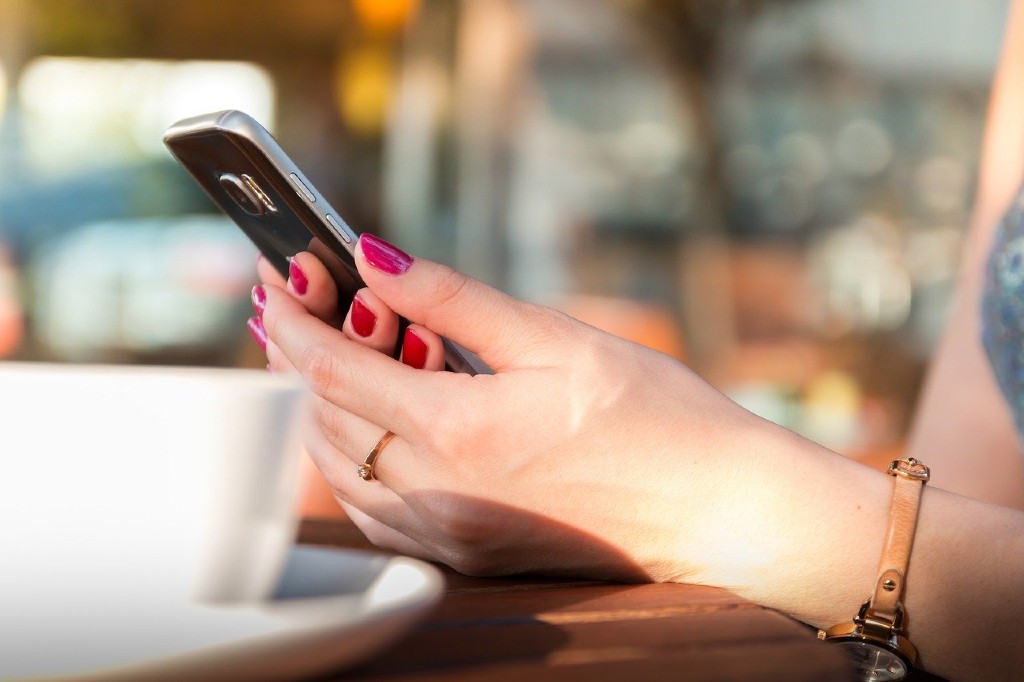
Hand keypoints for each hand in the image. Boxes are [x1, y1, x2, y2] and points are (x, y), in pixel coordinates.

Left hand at [255, 235, 851, 587]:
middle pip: (322, 419)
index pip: (334, 368)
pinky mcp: (464, 552)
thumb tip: (373, 257)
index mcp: (459, 431)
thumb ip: (453, 298)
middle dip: (292, 359)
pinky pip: (374, 507)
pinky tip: (364, 421)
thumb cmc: (654, 416)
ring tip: (315, 353)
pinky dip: (351, 456)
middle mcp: (439, 494)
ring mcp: (448, 533)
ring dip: (315, 408)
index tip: (271, 279)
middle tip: (286, 306)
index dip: (294, 320)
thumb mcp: (554, 337)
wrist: (713, 509)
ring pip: (338, 469)